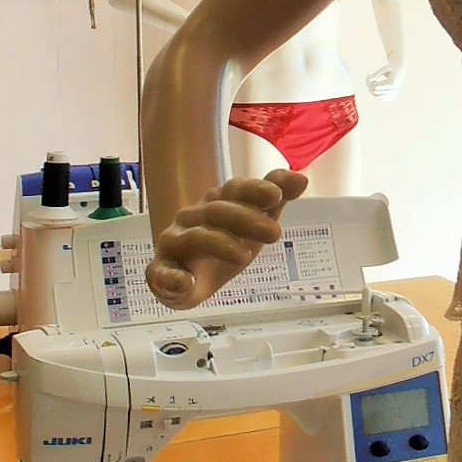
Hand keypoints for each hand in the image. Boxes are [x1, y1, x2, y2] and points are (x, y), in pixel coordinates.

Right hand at [145, 169, 307, 309]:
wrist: (188, 275)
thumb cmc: (225, 241)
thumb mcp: (256, 221)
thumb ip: (276, 199)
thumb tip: (301, 178)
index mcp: (216, 202)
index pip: (235, 190)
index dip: (254, 190)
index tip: (276, 195)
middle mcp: (193, 217)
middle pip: (218, 211)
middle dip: (246, 219)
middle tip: (275, 232)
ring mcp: (174, 242)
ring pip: (194, 237)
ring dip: (218, 244)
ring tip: (244, 257)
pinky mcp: (161, 271)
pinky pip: (160, 273)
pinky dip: (170, 278)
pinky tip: (183, 283)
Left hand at [365, 59, 403, 99]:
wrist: (400, 71)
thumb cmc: (391, 69)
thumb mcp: (384, 69)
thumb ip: (377, 74)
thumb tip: (370, 80)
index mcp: (392, 84)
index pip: (376, 86)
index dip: (369, 82)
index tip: (367, 75)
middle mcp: (393, 91)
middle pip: (376, 91)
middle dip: (369, 85)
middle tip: (367, 77)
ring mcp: (392, 95)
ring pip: (377, 96)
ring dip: (371, 90)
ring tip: (369, 81)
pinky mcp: (391, 97)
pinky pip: (380, 99)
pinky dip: (374, 93)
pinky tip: (373, 86)